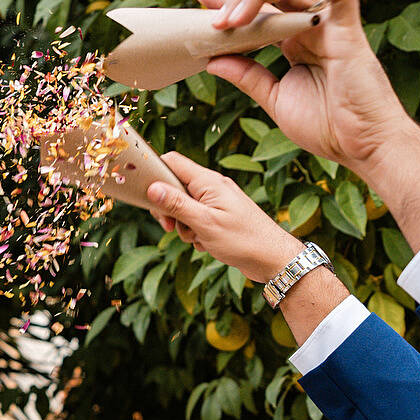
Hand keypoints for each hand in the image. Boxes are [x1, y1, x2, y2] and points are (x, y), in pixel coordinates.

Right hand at [145, 152, 305, 282]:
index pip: (172, 162)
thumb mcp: (204, 223)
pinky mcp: (220, 215)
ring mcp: (217, 201)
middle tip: (172, 228)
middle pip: (175, 187)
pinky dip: (196, 232)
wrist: (271, 257)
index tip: (148, 198)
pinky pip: (197, 219)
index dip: (156, 175)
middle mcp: (212, 186)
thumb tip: (152, 187)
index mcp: (208, 181)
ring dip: (183, 225)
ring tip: (197, 238)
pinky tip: (206, 243)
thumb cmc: (242, 239)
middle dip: (168, 209)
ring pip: (185, 207)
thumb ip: (177, 204)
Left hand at [196, 0, 419, 177]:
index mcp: (295, 40)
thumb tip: (212, 60)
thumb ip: (247, 77)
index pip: (260, 8)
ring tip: (235, 19)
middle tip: (216, 21)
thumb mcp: (275, 99)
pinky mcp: (351, 30)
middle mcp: (312, 26)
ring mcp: (332, 25)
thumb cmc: (327, 127)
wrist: (360, 147)